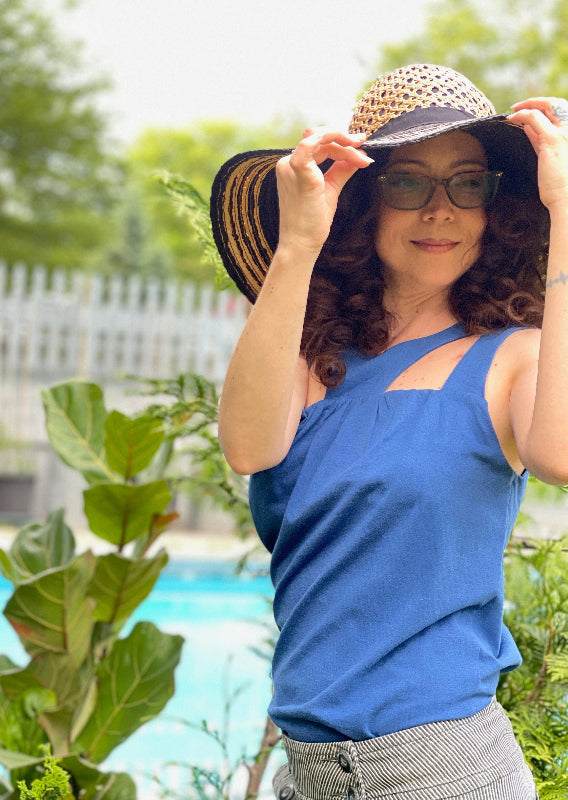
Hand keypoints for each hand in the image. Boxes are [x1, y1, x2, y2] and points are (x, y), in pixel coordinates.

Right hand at [275, 128, 372, 254]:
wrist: (302, 244)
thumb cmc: (312, 222)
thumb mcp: (330, 189)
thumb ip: (341, 170)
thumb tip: (359, 156)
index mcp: (292, 167)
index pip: (317, 145)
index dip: (340, 143)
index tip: (360, 147)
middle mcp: (287, 163)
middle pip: (318, 139)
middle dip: (343, 138)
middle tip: (363, 143)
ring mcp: (290, 167)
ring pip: (319, 140)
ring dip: (343, 143)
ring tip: (361, 153)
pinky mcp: (299, 174)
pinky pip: (309, 146)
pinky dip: (330, 141)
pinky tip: (351, 148)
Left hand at [508, 97, 567, 209]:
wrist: (567, 198)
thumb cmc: (560, 184)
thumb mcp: (551, 157)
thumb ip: (541, 141)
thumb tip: (529, 129)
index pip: (560, 111)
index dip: (544, 107)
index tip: (530, 110)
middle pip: (555, 104)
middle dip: (536, 102)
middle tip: (518, 106)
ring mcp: (565, 132)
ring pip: (545, 107)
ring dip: (526, 106)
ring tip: (513, 112)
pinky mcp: (552, 139)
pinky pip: (533, 118)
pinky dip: (521, 115)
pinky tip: (512, 119)